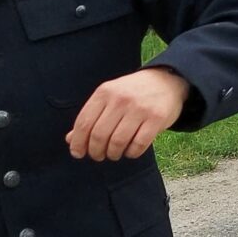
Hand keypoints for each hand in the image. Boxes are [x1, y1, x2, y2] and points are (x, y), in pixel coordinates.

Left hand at [67, 66, 189, 161]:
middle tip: (98, 156)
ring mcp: (139, 109)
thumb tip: (71, 140)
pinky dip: (131, 153)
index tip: (78, 153)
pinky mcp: (156, 119)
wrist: (166, 80)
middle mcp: (121, 99)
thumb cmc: (132, 93)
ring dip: (113, 154)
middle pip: (99, 135)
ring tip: (113, 154)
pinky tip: (130, 151)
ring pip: (117, 142)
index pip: (84, 123)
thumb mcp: (109, 97)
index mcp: (105, 92)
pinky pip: (138, 144)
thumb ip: (91, 117)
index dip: (78, 142)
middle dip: (95, 151)